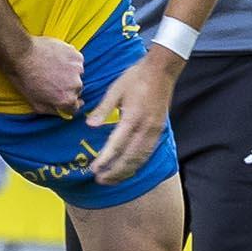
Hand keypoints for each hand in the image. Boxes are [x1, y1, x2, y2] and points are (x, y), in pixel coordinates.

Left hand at [9, 36, 82, 116]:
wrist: (22, 55)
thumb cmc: (25, 80)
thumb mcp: (35, 104)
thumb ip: (52, 111)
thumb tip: (63, 113)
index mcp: (67, 100)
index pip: (75, 107)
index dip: (67, 103)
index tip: (62, 96)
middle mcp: (76, 86)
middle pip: (76, 90)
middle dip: (67, 87)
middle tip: (52, 80)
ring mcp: (77, 69)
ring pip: (77, 75)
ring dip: (69, 73)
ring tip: (53, 68)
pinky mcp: (76, 56)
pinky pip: (77, 62)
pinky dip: (69, 61)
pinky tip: (56, 59)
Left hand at [86, 51, 181, 184]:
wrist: (161, 70)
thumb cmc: (136, 77)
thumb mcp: (115, 89)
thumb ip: (102, 109)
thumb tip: (89, 125)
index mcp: (132, 117)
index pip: (117, 145)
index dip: (105, 159)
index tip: (94, 169)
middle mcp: (145, 128)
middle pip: (129, 158)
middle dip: (114, 172)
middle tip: (100, 180)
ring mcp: (154, 131)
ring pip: (140, 159)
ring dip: (126, 171)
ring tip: (112, 179)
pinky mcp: (159, 131)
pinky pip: (148, 153)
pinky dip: (137, 164)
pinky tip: (128, 169)